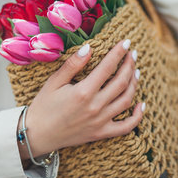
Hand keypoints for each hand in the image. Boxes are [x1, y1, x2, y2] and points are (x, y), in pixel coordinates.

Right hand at [19, 39, 144, 159]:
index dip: (118, 53)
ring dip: (134, 84)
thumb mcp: (54, 82)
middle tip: (132, 53)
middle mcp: (95, 107)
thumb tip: (89, 48)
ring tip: (136, 71)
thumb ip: (72, 65)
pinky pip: (126, 127)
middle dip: (129, 65)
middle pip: (121, 82)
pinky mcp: (101, 133)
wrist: (37, 135)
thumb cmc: (43, 106)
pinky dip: (137, 116)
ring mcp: (100, 121)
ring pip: (126, 100)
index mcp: (83, 92)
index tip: (126, 42)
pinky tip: (141, 104)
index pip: (107, 68)